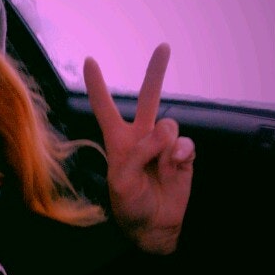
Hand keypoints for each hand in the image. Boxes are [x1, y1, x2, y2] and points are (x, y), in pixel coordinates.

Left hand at [83, 43, 194, 254]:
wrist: (154, 226)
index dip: (97, 85)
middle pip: (149, 98)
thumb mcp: (122, 181)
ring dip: (165, 142)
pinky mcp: (183, 155)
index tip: (89, 60)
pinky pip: (186, 143)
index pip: (105, 108)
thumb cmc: (130, 204)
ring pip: (169, 124)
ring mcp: (163, 145)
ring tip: (160, 165)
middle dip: (156, 72)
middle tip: (163, 47)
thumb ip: (139, 153)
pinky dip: (181, 153)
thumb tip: (166, 129)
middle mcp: (141, 137)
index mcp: (118, 141)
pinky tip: (176, 165)